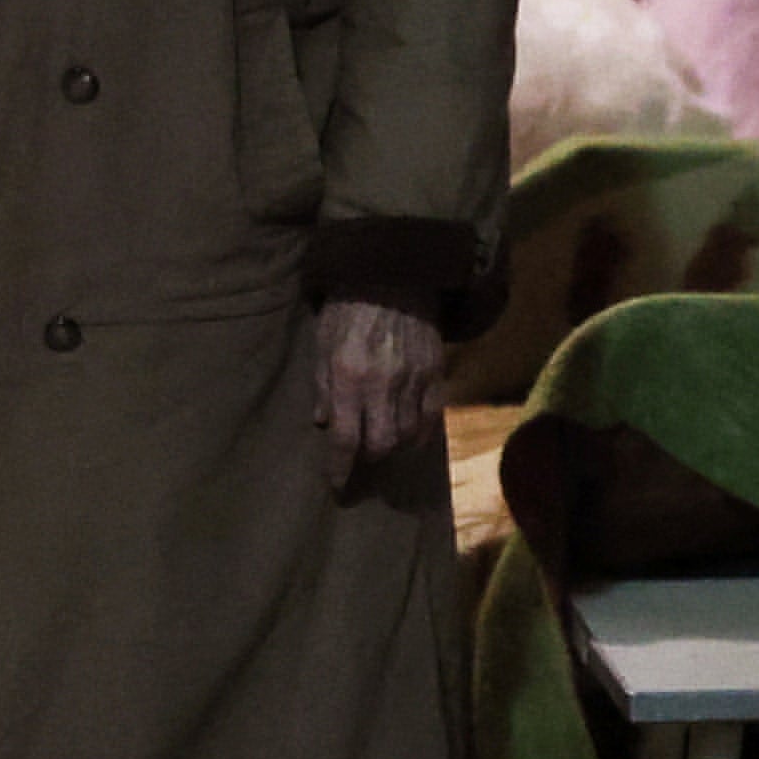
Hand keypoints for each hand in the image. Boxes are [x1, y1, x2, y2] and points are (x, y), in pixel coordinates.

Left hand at [313, 297, 444, 471]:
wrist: (393, 273)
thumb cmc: (348, 306)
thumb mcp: (322, 341)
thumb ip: (323, 385)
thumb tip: (324, 423)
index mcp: (349, 377)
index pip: (345, 438)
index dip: (340, 468)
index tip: (337, 485)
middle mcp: (383, 385)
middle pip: (381, 444)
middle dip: (368, 460)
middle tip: (360, 460)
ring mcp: (413, 379)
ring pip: (408, 436)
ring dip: (394, 449)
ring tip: (384, 447)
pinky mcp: (435, 372)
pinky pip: (432, 417)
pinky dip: (421, 434)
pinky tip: (411, 436)